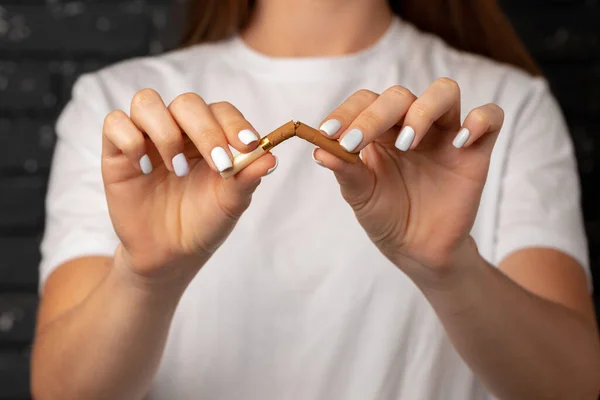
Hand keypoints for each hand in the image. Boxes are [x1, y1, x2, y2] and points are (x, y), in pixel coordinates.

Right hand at [102, 90, 275, 284]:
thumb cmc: (203, 223)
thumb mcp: (230, 204)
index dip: (235, 123)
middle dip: (205, 130)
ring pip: (146, 102)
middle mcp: (179, 130)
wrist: (170, 254)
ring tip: (177, 170)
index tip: (248, 146)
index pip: (222, 111)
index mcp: (210, 136)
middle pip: (187, 102)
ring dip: (166, 133)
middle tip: (219, 164)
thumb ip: (247, 178)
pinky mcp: (117, 152)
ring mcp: (146, 137)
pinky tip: (144, 169)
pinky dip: (130, 140)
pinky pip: (114, 123)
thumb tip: (271, 156)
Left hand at [314, 79, 503, 277]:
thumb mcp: (360, 196)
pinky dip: (479, 121)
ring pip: (444, 92)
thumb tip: (320, 151)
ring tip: (407, 143)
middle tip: (357, 143)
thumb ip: (345, 170)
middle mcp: (411, 124)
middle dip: (375, 115)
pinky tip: (460, 143)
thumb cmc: (386, 216)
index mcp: (380, 130)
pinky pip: (490, 117)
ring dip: (423, 111)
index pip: (365, 101)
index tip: (328, 133)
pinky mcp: (475, 150)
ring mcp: (445, 133)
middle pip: (399, 95)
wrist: (418, 249)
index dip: (347, 112)